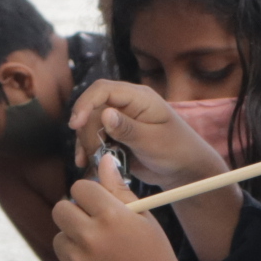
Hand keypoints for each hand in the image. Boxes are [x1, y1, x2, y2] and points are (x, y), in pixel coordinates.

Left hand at [49, 155, 180, 260]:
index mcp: (111, 216)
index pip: (79, 188)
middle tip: (90, 223)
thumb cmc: (154, 254)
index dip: (88, 194)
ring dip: (74, 240)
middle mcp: (91, 237)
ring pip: (60, 237)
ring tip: (100, 252)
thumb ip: (118, 189)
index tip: (97, 203)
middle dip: (73, 213)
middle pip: (60, 209)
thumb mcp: (143, 218)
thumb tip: (104, 160)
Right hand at [67, 81, 224, 190]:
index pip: (103, 89)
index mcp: (139, 97)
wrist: (184, 170)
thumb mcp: (153, 141)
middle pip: (93, 109)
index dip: (86, 103)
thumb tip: (104, 113)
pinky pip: (94, 137)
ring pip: (89, 124)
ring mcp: (120, 120)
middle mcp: (126, 104)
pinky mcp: (115, 135)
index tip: (76, 124)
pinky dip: (88, 149)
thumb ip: (128, 128)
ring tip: (87, 162)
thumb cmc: (176, 151)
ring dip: (85, 142)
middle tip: (92, 154)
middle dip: (87, 131)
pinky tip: (86, 163)